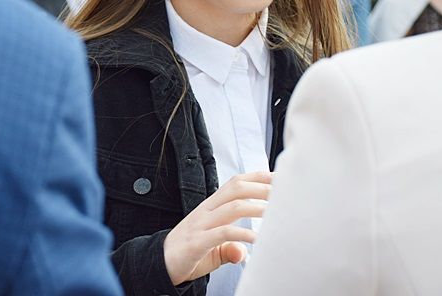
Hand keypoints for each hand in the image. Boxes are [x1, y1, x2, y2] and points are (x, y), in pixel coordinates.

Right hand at [162, 171, 271, 285]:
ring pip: (233, 207)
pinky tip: (256, 240)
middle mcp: (206, 211)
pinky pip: (223, 233)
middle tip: (282, 193)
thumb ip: (231, 246)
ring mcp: (201, 225)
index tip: (277, 177)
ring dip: (257, 208)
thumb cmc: (189, 253)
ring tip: (276, 213)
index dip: (256, 177)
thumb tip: (245, 252)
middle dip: (261, 188)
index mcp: (210, 207)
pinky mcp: (197, 242)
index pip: (234, 183)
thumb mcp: (213, 249)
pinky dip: (242, 235)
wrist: (158, 264)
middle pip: (236, 189)